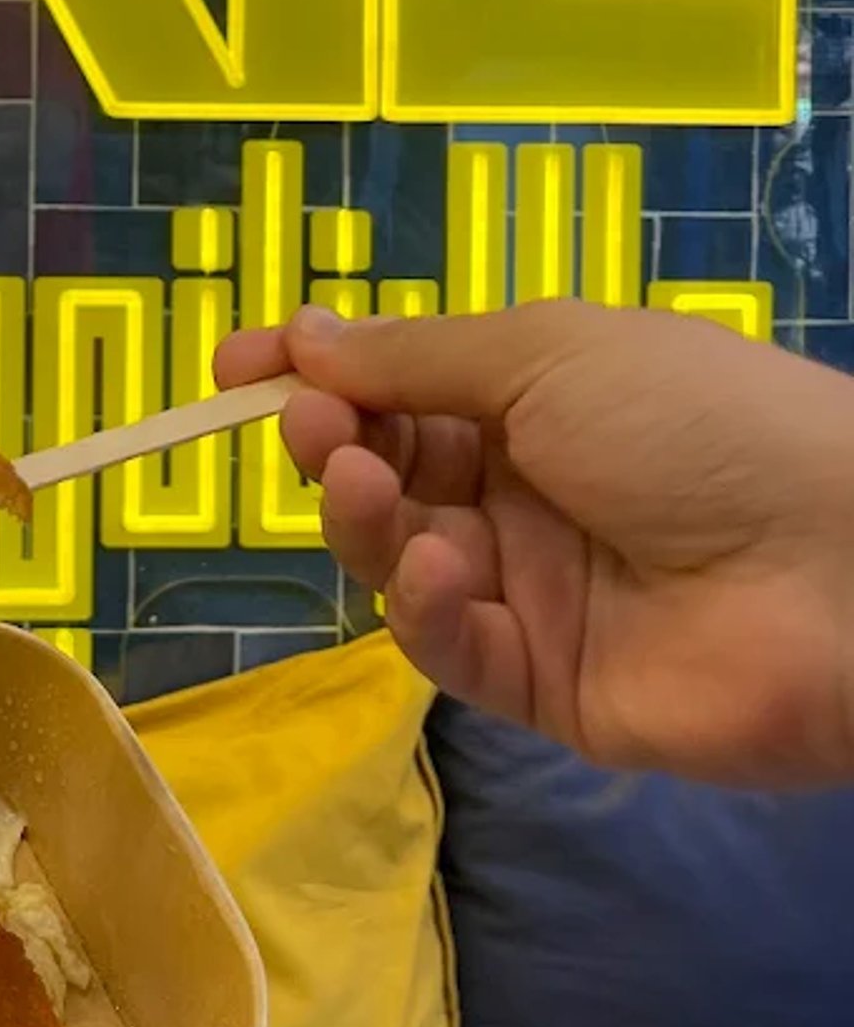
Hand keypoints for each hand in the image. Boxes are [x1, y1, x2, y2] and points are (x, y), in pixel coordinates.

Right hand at [217, 299, 853, 788]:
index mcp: (537, 400)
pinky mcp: (546, 688)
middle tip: (314, 428)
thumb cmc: (696, 421)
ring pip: (399, 563)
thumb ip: (414, 359)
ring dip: (367, 521)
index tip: (233, 374)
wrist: (838, 567)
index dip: (314, 379)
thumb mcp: (549, 353)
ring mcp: (534, 594)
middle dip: (333, 446)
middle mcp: (526, 494)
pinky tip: (444, 570)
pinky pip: (454, 648)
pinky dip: (429, 607)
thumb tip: (301, 338)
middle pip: (385, 474)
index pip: (398, 389)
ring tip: (369, 488)